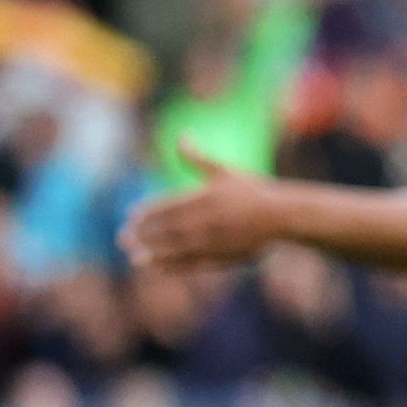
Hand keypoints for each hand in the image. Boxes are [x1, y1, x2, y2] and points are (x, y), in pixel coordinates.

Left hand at [120, 150, 276, 270]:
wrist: (283, 217)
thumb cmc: (253, 191)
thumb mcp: (224, 172)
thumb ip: (198, 159)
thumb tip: (181, 136)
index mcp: (206, 197)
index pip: (169, 205)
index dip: (148, 212)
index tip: (131, 216)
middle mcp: (209, 220)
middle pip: (170, 229)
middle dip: (145, 235)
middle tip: (123, 239)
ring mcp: (217, 240)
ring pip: (179, 249)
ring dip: (155, 254)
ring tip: (135, 259)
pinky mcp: (225, 257)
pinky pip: (195, 264)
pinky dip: (175, 267)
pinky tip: (159, 269)